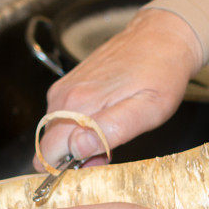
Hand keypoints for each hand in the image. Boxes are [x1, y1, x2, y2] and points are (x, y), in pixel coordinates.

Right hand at [34, 8, 202, 170]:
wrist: (161, 38)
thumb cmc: (161, 75)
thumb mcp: (149, 110)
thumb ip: (112, 131)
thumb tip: (77, 148)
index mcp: (78, 106)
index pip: (48, 156)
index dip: (70, 169)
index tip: (98, 163)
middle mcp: (63, 97)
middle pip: (47, 147)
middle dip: (71, 159)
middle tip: (107, 153)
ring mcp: (64, 89)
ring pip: (55, 133)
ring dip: (76, 143)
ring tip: (110, 135)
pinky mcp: (69, 84)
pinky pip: (62, 118)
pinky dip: (78, 127)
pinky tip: (104, 121)